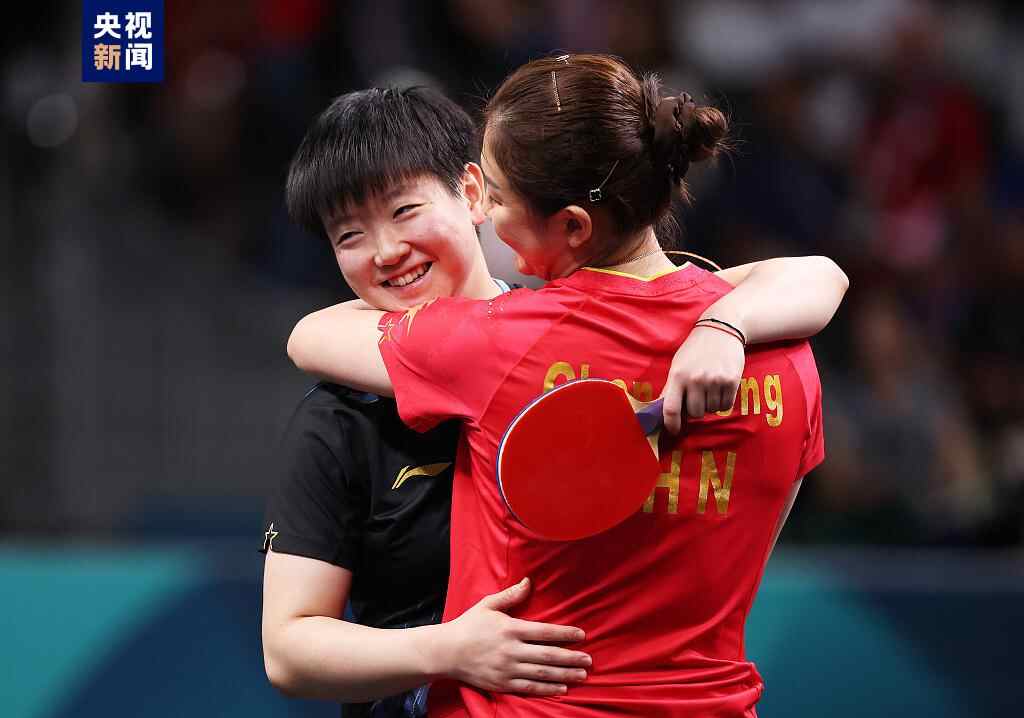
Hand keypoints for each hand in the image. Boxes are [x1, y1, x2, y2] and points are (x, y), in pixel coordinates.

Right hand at [441, 578, 590, 695]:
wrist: (445, 652)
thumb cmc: (468, 625)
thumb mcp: (488, 604)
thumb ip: (511, 595)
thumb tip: (529, 581)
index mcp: (510, 628)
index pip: (544, 631)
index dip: (565, 634)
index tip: (581, 635)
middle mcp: (511, 650)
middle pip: (548, 655)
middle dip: (571, 657)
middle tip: (590, 660)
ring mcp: (507, 669)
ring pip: (542, 673)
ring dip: (565, 674)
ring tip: (582, 675)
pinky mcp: (502, 684)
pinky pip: (529, 688)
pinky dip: (547, 689)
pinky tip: (562, 688)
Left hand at [661, 324, 745, 433]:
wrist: (721, 329)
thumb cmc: (695, 350)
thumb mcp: (677, 365)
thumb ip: (670, 388)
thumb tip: (660, 412)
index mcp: (677, 375)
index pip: (670, 408)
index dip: (671, 424)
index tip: (673, 430)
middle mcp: (695, 379)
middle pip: (694, 413)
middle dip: (695, 410)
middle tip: (697, 398)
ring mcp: (714, 381)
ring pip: (711, 410)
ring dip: (710, 405)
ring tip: (710, 387)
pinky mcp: (731, 381)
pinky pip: (725, 405)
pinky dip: (722, 402)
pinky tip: (720, 387)